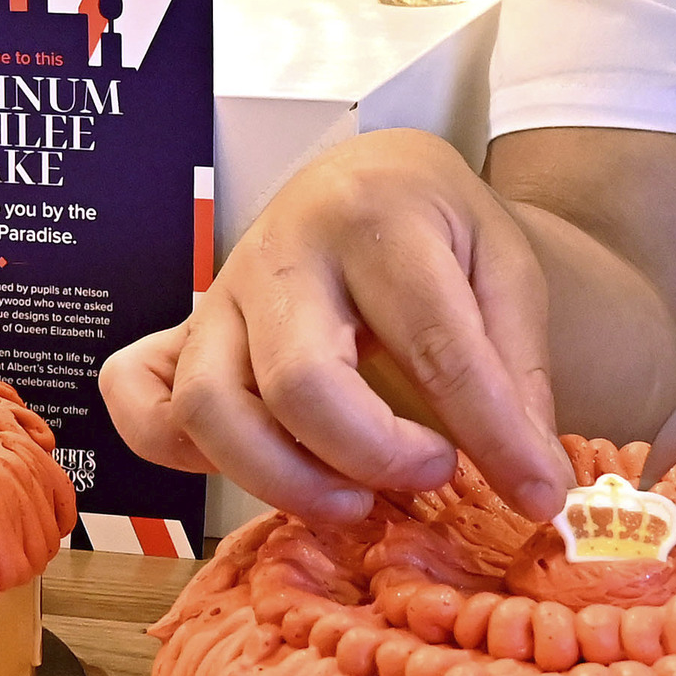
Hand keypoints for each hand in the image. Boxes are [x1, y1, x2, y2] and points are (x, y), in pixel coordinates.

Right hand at [99, 130, 570, 526]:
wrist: (370, 177)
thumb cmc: (439, 230)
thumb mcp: (504, 272)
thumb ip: (516, 376)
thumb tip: (534, 486)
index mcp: (375, 215)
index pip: (433, 345)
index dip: (489, 437)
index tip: (535, 496)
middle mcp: (281, 250)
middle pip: (299, 384)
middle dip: (372, 457)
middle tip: (432, 474)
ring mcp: (219, 294)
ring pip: (210, 409)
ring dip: (283, 480)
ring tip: (355, 498)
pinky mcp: (184, 331)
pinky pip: (141, 398)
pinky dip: (178, 452)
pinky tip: (258, 465)